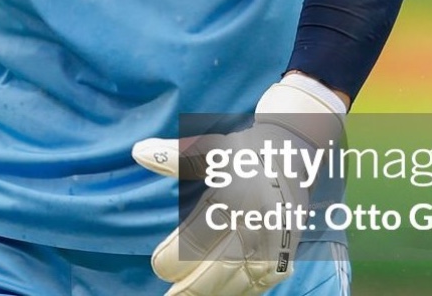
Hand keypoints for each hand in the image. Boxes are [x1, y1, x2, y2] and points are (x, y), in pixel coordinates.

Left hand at [132, 75, 344, 295]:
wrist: (293, 155)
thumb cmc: (241, 153)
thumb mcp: (208, 149)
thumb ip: (173, 157)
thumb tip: (138, 152)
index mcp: (231, 197)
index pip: (196, 239)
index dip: (174, 257)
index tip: (159, 266)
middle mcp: (253, 223)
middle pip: (217, 268)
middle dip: (191, 287)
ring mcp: (273, 244)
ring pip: (238, 282)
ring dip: (212, 293)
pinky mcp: (286, 256)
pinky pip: (258, 284)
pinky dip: (237, 293)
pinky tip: (218, 294)